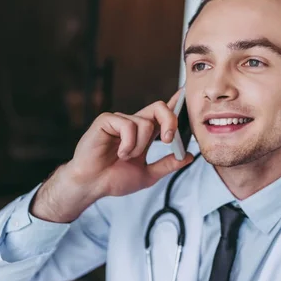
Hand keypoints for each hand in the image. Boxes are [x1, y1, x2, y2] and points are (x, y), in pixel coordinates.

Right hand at [69, 88, 193, 196]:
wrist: (92, 185)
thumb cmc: (113, 179)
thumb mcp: (148, 174)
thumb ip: (168, 165)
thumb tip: (188, 157)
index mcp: (143, 135)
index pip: (162, 115)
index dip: (174, 103)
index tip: (184, 95)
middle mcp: (133, 124)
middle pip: (158, 108)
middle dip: (170, 121)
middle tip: (169, 140)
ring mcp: (119, 121)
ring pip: (145, 123)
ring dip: (140, 146)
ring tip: (126, 157)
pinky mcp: (106, 121)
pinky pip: (128, 125)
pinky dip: (128, 143)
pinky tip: (119, 153)